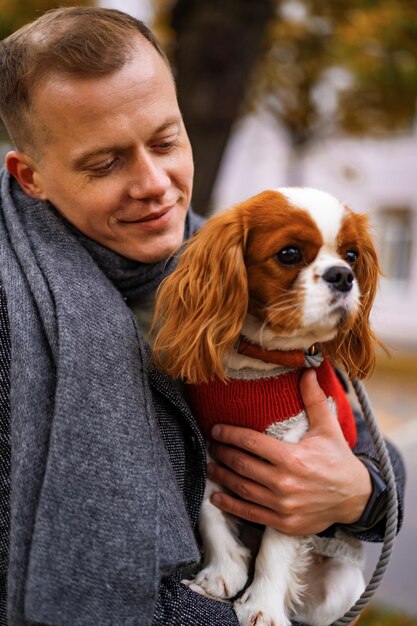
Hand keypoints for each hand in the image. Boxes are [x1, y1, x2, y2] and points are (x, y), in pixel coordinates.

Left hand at [207, 368, 371, 534]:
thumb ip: (314, 399)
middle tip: (211, 446)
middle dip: (222, 453)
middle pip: (242, 464)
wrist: (356, 498)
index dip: (230, 434)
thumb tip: (309, 370)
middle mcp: (285, 482)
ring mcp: (283, 505)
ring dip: (222, 477)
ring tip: (210, 467)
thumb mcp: (328, 428)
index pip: (251, 442)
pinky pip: (250, 513)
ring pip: (243, 488)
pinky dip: (231, 506)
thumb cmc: (338, 460)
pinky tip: (217, 498)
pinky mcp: (283, 522)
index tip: (216, 429)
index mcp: (293, 457)